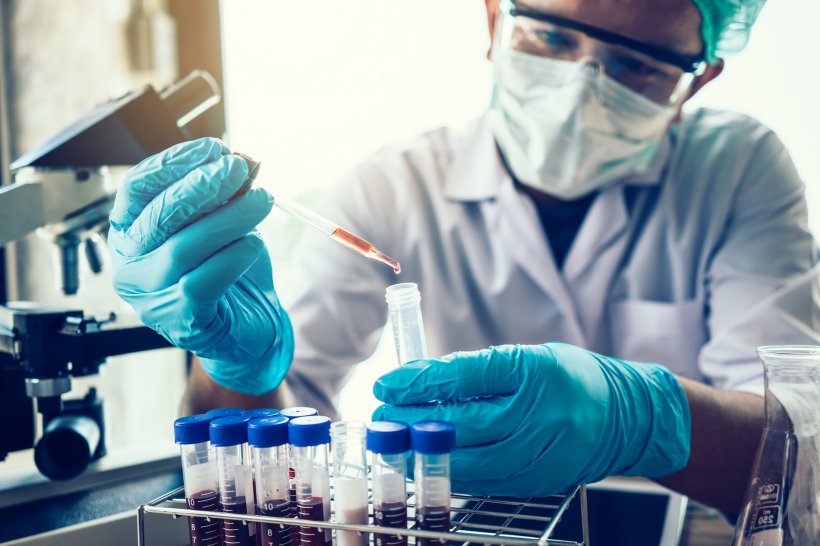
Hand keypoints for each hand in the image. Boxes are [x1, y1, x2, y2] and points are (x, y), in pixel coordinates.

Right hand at [108, 137, 292, 394]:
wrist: (247, 327)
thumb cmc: (228, 270)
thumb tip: (240, 160)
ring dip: (229, 217)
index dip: (175, 163)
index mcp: (130, 233)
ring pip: (183, 247)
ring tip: (262, 200)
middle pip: (159, 215)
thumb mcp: (223, 222)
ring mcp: (152, 296)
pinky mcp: (183, 319)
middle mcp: (131, 265)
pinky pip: (205, 280)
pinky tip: (255, 243)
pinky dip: (235, 255)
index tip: (213, 148)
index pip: (138, 188)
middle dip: (201, 186)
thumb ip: (222, 195)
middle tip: (238, 167)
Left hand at [373, 343, 689, 496]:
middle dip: (413, 421)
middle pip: (463, 422)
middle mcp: (541, 413)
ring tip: (394, 443)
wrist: (626, 418)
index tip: (386, 383)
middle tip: (380, 417)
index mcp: (536, 371)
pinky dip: (451, 473)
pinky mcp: (538, 481)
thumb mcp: (528, 358)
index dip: (421, 381)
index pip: (467, 374)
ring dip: (425, 453)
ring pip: (470, 461)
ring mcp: (541, 452)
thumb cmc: (570, 378)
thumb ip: (478, 370)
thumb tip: (419, 381)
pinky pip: (485, 482)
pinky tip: (428, 463)